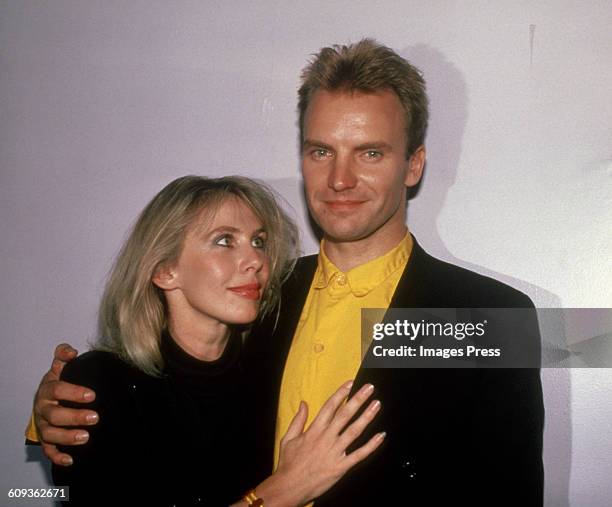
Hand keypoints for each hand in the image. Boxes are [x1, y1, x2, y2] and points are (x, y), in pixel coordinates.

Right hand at [33, 343, 98, 465]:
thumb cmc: (57, 383)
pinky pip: (48, 450)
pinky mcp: (46, 439)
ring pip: (51, 435)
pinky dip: (58, 456)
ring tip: (85, 437)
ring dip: (67, 438)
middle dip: (74, 417)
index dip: (73, 392)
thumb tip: (71, 351)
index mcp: (47, 390)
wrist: (45, 400)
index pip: (57, 390)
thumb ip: (63, 355)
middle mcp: (43, 409)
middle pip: (54, 415)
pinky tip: (71, 459)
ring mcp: (44, 425)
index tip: (92, 395)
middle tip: (95, 418)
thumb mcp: (60, 367)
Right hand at [257, 381, 384, 506]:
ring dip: (367, 416)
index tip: (350, 383)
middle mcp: (326, 438)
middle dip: (358, 399)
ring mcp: (335, 452)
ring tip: (376, 405)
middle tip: (369, 388)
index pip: (330, 406)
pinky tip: (381, 436)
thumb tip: (303, 403)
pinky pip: (359, 454)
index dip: (341, 393)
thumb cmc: (289, 464)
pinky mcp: (341, 466)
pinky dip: (371, 445)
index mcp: (314, 430)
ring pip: (354, 431)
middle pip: (345, 414)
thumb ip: (298, 419)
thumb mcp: (288, 438)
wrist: (290, 487)